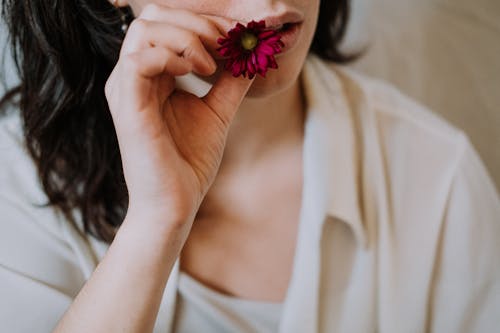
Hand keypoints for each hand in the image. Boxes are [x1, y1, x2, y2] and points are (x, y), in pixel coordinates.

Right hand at [105, 4, 253, 226]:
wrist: (175, 204)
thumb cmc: (189, 162)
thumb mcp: (217, 113)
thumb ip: (230, 82)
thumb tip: (250, 54)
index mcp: (151, 75)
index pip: (168, 23)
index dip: (204, 21)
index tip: (237, 36)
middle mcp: (133, 76)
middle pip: (153, 16)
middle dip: (196, 22)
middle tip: (226, 43)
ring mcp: (126, 89)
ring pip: (145, 29)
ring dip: (187, 36)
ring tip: (211, 64)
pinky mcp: (127, 106)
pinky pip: (139, 60)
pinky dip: (172, 56)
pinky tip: (194, 73)